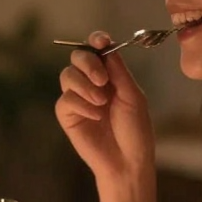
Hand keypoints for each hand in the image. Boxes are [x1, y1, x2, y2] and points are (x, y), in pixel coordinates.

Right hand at [54, 31, 154, 183]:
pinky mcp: (67, 115)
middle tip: (102, 79)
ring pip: (67, 75)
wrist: (127, 160)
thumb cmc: (135, 130)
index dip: (96, 40)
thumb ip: (118, 71)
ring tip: (101, 103)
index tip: (100, 41)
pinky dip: (81, 105)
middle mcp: (91, 83)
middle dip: (88, 63)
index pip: (97, 50)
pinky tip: (95, 117)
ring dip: (84, 86)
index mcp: (110, 75)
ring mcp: (77, 98)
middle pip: (77, 57)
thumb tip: (106, 46)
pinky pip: (65, 99)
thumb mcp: (132, 96)